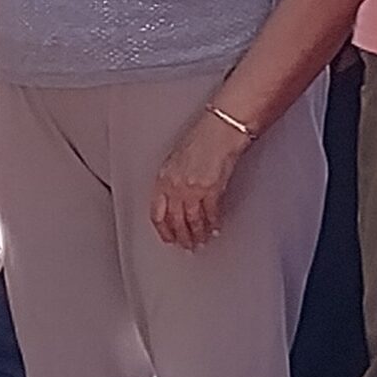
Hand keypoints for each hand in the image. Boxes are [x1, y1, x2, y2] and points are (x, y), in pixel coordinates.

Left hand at [150, 108, 248, 251]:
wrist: (220, 129)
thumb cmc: (200, 138)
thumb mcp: (176, 159)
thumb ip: (172, 181)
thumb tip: (175, 199)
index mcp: (164, 178)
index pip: (157, 212)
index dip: (163, 229)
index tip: (167, 238)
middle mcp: (175, 186)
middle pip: (175, 220)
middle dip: (181, 237)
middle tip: (187, 247)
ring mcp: (193, 189)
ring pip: (193, 220)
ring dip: (198, 234)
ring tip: (201, 243)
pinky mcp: (212, 189)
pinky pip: (211, 213)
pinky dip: (213, 224)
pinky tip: (215, 230)